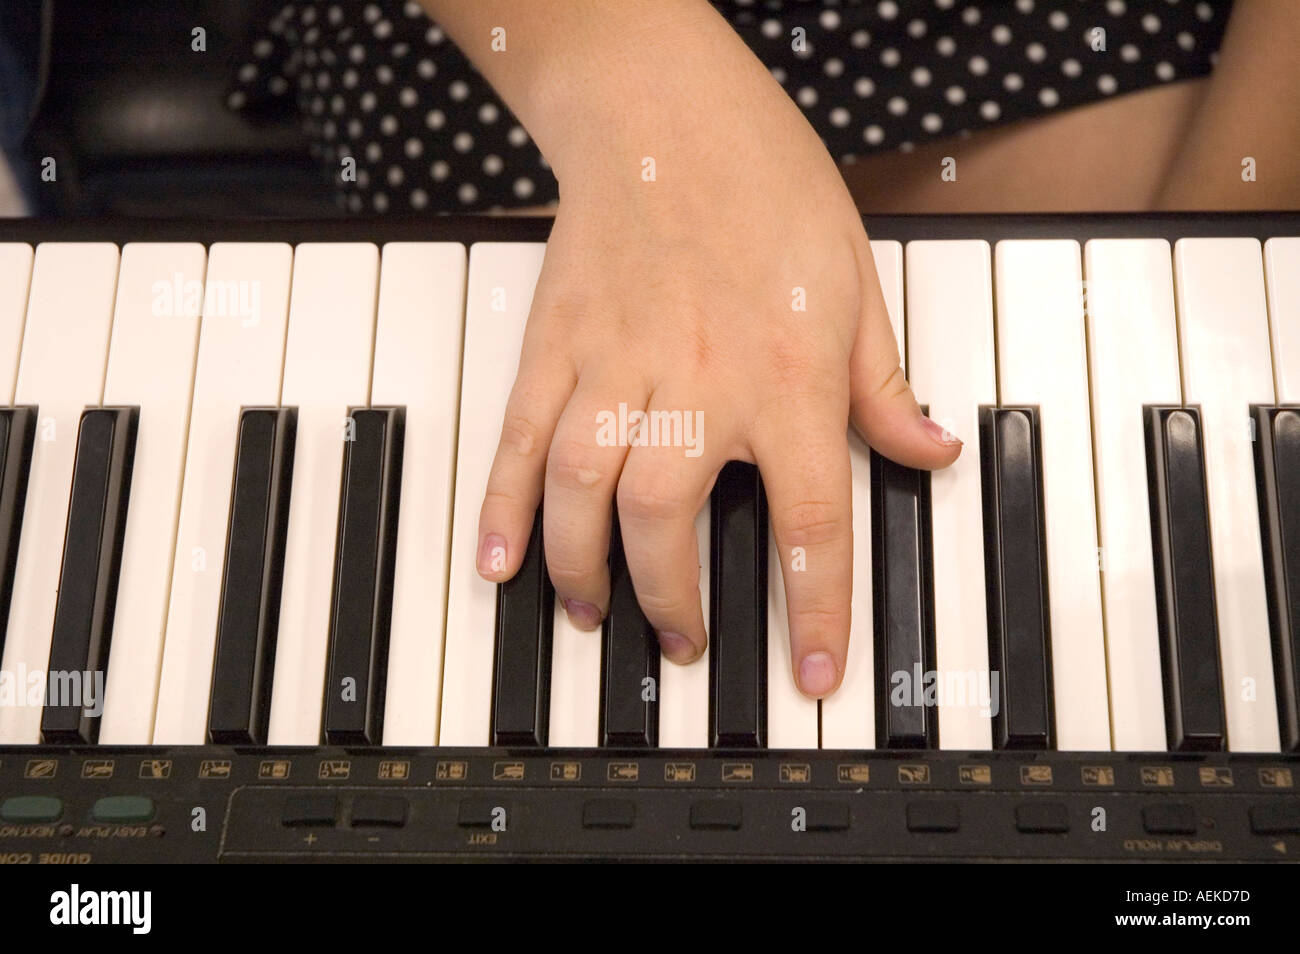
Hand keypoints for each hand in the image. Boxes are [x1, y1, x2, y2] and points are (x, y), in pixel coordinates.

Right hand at [465, 5, 961, 697]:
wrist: (664, 109)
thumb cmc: (766, 185)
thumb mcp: (855, 284)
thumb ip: (883, 386)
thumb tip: (929, 451)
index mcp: (788, 375)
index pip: (811, 521)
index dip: (817, 612)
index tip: (817, 677)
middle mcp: (700, 380)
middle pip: (670, 525)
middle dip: (673, 603)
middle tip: (683, 643)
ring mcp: (616, 362)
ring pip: (586, 494)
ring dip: (583, 572)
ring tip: (591, 616)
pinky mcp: (555, 343)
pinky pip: (521, 438)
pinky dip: (505, 506)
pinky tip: (502, 559)